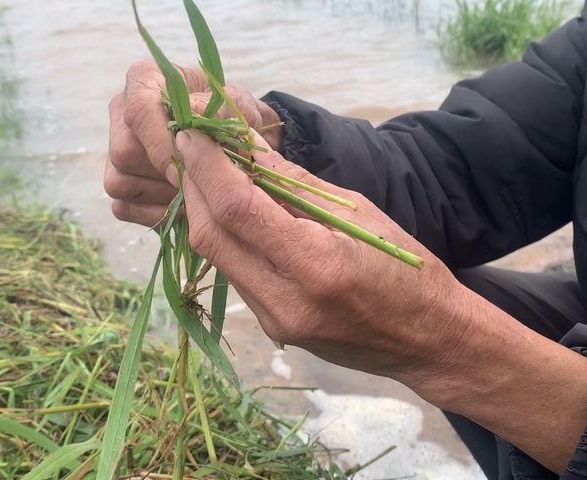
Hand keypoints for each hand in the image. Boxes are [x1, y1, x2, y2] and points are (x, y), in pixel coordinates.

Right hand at [105, 59, 281, 226]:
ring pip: (119, 182)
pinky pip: (122, 206)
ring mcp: (114, 149)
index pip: (138, 112)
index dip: (161, 145)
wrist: (233, 141)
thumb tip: (194, 111)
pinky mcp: (118, 183)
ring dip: (161, 195)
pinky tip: (183, 208)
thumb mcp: (238, 107)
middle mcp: (121, 112)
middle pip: (123, 152)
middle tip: (200, 184)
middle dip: (163, 175)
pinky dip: (155, 213)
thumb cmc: (232, 118)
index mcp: (145, 81)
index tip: (189, 169)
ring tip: (196, 193)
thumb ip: (221, 108)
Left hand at [173, 128, 466, 387]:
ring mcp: (274, 321)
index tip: (192, 133)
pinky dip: (226, 237)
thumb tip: (246, 147)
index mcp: (316, 266)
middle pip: (211, 235)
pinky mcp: (271, 328)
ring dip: (204, 210)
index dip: (207, 166)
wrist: (426, 338)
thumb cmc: (405, 268)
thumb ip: (294, 183)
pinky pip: (234, 273)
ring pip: (216, 255)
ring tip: (210, 173)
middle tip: (193, 147)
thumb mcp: (356, 212)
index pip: (237, 209)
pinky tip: (232, 213)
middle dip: (194, 184)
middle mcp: (285, 301)